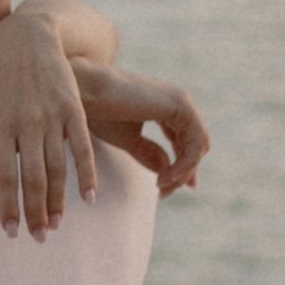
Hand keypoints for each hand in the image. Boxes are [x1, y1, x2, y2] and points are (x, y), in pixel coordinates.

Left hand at [0, 6, 97, 234]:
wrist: (26, 42)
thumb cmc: (0, 86)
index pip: (4, 177)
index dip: (7, 207)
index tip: (11, 233)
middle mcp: (25, 123)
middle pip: (32, 178)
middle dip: (35, 212)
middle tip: (39, 238)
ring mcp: (52, 115)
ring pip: (57, 168)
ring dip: (58, 201)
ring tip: (57, 225)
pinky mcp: (73, 109)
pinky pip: (82, 148)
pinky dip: (87, 175)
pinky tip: (89, 199)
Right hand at [70, 63, 207, 193]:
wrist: (87, 92)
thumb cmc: (101, 113)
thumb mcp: (129, 140)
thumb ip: (150, 155)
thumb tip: (167, 173)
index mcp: (168, 108)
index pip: (185, 142)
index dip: (180, 168)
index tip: (164, 189)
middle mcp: (179, 102)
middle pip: (194, 146)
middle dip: (182, 173)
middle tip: (162, 192)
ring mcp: (182, 101)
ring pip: (198, 147)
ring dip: (183, 171)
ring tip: (161, 185)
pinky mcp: (181, 105)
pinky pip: (196, 142)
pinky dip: (185, 163)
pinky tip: (167, 176)